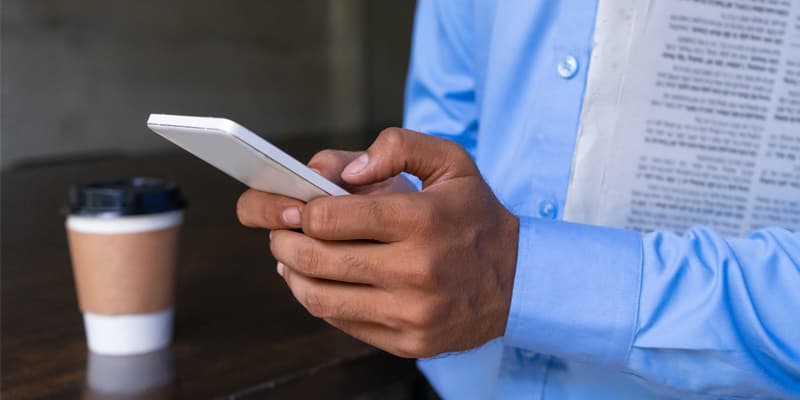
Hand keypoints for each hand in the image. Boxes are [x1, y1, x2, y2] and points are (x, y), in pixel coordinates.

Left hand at [269, 128, 519, 357]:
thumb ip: (397, 147)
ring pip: (320, 298)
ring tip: (290, 257)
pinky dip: (319, 300)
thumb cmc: (475, 216)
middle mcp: (416, 270)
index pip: (330, 217)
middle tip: (280, 231)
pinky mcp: (408, 342)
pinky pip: (342, 323)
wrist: (519, 281)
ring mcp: (411, 312)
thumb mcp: (451, 162)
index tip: (296, 205)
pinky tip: (318, 282)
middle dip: (284, 241)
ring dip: (292, 274)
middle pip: (317, 258)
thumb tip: (346, 172)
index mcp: (422, 219)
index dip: (301, 210)